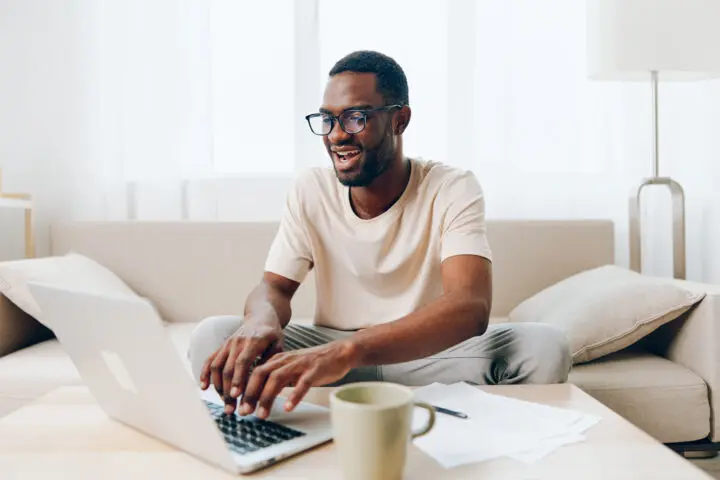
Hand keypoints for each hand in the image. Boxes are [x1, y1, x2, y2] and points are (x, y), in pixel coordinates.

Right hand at [199, 322, 283, 413]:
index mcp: (254, 341)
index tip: (236, 395)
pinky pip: (210, 360)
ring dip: (218, 387)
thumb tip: (265, 381)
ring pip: (217, 366)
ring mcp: (227, 344)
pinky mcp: (222, 346)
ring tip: (225, 404)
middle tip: (231, 409)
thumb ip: (271, 360)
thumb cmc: (272, 333)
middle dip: (228, 391)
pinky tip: (204, 387)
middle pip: (228, 369)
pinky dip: (204, 373)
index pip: (242, 362)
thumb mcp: (278, 343)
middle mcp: (237, 342)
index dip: (238, 379)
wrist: (261, 315)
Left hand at [238, 340, 357, 418]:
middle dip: (250, 394)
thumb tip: (256, 396)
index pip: (254, 373)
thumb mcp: (289, 369)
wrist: (338, 353)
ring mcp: (300, 364)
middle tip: (244, 411)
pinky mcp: (314, 370)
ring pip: (277, 379)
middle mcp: (285, 360)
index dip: (243, 388)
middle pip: (261, 374)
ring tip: (262, 414)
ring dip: (267, 397)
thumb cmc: (312, 364)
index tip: (237, 405)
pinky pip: (302, 383)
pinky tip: (288, 407)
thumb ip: (275, 379)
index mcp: (277, 360)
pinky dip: (294, 395)